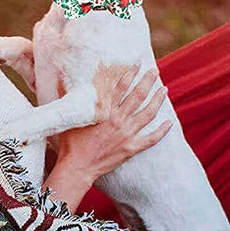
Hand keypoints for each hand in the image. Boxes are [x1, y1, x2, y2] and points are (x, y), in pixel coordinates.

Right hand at [42, 63, 171, 211]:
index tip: (138, 63)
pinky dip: (162, 131)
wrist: (78, 166)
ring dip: (157, 100)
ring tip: (164, 90)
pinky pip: (151, 139)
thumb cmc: (70, 141)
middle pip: (137, 96)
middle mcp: (118, 119)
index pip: (120, 86)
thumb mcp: (68, 114)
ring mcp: (126, 134)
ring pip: (147, 113)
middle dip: (147, 81)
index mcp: (104, 109)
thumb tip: (59, 74)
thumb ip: (66, 93)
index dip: (130, 73)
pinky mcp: (131, 148)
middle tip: (155, 71)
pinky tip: (170, 122)